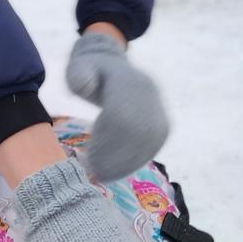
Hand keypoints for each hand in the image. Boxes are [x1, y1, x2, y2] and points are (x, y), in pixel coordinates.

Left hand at [66, 29, 169, 181]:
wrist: (112, 67)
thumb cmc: (90, 73)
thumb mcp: (79, 68)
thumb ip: (79, 75)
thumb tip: (87, 86)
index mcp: (129, 80)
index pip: (121, 115)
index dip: (106, 140)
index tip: (87, 156)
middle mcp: (150, 94)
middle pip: (138, 131)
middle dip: (116, 156)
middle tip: (94, 171)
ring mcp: (159, 108)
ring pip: (149, 142)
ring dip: (126, 163)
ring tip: (103, 174)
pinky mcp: (163, 123)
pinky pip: (153, 147)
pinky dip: (135, 162)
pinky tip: (116, 171)